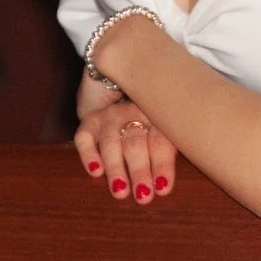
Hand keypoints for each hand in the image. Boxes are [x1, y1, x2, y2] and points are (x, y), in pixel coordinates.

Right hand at [75, 71, 177, 205]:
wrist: (126, 64)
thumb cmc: (153, 110)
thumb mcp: (166, 121)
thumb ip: (171, 146)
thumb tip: (174, 181)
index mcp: (158, 115)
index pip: (160, 140)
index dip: (162, 165)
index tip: (163, 189)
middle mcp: (134, 113)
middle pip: (136, 143)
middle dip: (139, 171)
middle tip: (143, 196)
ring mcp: (111, 115)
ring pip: (112, 142)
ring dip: (116, 168)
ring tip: (120, 191)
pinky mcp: (90, 119)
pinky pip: (86, 136)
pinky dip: (89, 154)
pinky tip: (95, 171)